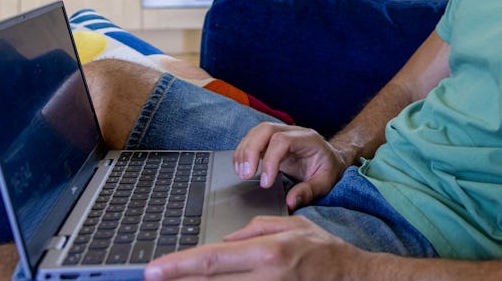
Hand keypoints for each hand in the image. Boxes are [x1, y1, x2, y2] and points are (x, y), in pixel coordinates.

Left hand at [144, 215, 364, 280]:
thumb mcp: (291, 226)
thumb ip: (254, 230)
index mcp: (267, 251)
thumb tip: (225, 242)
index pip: (213, 258)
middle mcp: (264, 276)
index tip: (153, 269)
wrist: (350, 277)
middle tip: (150, 278)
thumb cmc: (323, 250)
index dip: (178, 265)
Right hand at [233, 123, 346, 209]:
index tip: (265, 183)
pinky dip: (244, 152)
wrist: (331, 159)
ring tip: (241, 173)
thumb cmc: (328, 170)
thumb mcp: (325, 184)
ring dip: (244, 151)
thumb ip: (308, 192)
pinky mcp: (272, 141)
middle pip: (265, 129)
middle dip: (250, 151)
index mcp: (308, 139)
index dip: (270, 160)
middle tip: (245, 175)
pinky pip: (254, 139)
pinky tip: (241, 168)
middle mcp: (293, 131)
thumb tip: (290, 202)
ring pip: (256, 132)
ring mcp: (281, 133)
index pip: (282, 141)